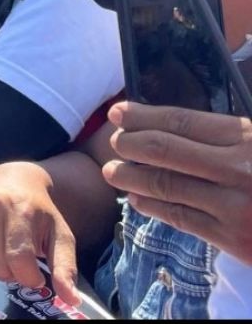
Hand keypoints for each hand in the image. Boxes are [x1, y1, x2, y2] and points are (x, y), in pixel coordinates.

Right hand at [0, 161, 80, 305]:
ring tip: (1, 253)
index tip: (36, 273)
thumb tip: (71, 300)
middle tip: (17, 261)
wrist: (11, 179)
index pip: (19, 260)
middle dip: (10, 273)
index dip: (29, 277)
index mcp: (19, 209)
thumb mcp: (59, 235)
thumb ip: (65, 267)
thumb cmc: (38, 211)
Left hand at [103, 101, 251, 265]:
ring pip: (166, 186)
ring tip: (113, 172)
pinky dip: (153, 207)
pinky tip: (137, 200)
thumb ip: (230, 132)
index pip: (180, 122)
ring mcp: (233, 206)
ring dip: (131, 177)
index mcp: (246, 138)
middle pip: (164, 151)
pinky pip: (181, 219)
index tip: (118, 112)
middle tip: (112, 142)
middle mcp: (236, 169)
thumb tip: (177, 122)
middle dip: (129, 144)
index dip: (142, 115)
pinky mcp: (234, 240)